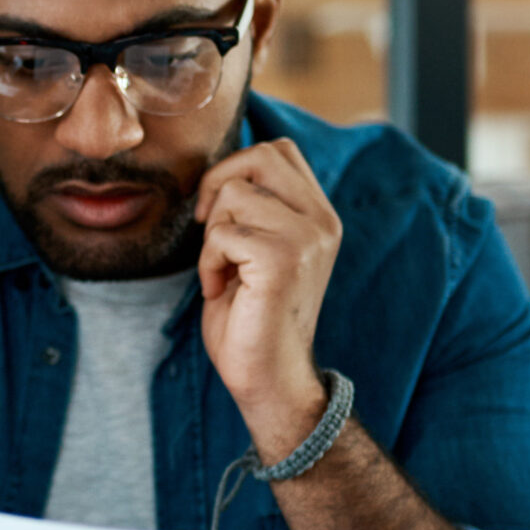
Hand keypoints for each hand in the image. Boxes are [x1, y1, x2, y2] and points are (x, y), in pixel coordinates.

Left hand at [193, 138, 342, 459]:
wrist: (269, 378)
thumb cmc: (252, 318)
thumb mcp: (256, 250)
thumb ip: (254, 209)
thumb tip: (220, 172)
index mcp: (319, 216)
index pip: (280, 150)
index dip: (237, 167)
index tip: (218, 209)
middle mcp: (321, 222)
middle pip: (261, 156)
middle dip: (218, 184)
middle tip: (208, 227)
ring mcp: (306, 239)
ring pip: (233, 194)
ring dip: (212, 236)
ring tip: (224, 273)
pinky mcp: (282, 260)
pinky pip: (222, 235)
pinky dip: (208, 264)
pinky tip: (222, 291)